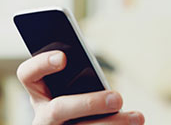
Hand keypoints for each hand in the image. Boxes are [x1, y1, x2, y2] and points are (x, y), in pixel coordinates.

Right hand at [16, 50, 144, 124]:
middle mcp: (43, 116)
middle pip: (59, 109)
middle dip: (90, 103)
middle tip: (118, 98)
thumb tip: (100, 76)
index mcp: (41, 92)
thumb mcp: (80, 87)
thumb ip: (84, 76)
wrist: (78, 124)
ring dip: (113, 123)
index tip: (63, 57)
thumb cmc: (86, 101)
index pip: (28, 74)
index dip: (41, 64)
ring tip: (137, 118)